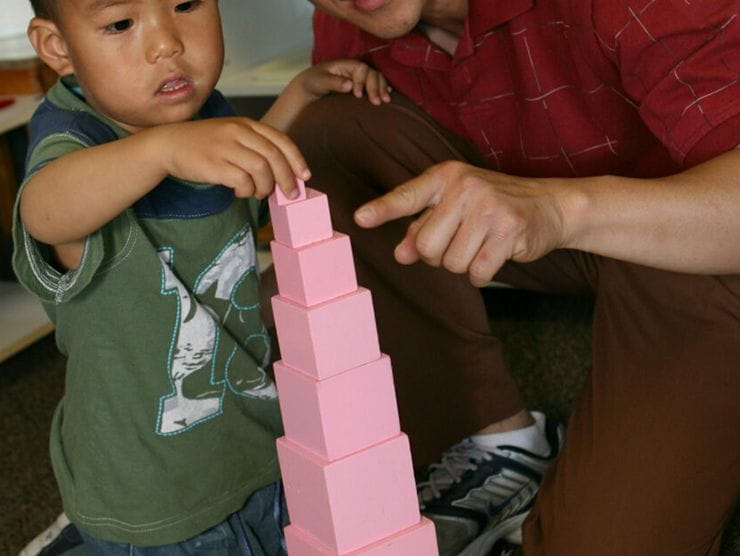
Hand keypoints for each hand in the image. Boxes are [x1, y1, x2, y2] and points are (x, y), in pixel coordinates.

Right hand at [156, 117, 309, 198]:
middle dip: (287, 179)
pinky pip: (242, 181)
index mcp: (246, 124)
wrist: (168, 144)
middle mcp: (238, 131)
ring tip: (258, 192)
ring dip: (265, 187)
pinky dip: (246, 191)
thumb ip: (256, 148)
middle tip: (290, 194)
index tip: (305, 176)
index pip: (281, 140)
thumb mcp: (232, 136)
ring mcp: (225, 146)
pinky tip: (239, 191)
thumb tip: (283, 174)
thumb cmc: (204, 144)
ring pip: (261, 170)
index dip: (297, 160)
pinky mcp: (215, 164)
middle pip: (274, 157)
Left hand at [299, 59, 391, 105]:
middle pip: (373, 74)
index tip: (357, 95)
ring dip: (382, 89)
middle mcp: (356, 70)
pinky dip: (382, 92)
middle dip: (376, 87)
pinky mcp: (362, 87)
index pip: (362, 69)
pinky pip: (376, 87)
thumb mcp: (320, 82)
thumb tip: (350, 84)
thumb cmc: (313, 82)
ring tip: (386, 102)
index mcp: (347, 64)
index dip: (362, 81)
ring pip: (377, 79)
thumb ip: (333, 82)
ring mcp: (360, 78)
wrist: (310, 89)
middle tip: (377, 102)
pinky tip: (386, 100)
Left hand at [353, 161, 567, 286]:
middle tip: (459, 242)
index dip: (382, 209)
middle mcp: (465, 187)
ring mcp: (488, 208)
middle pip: (426, 247)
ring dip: (463, 265)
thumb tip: (401, 254)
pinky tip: (494, 256)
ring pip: (451, 263)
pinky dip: (482, 275)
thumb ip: (423, 227)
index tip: (359, 218)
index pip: (407, 196)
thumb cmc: (493, 206)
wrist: (550, 205)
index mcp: (446, 177)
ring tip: (480, 244)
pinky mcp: (508, 231)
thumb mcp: (455, 207)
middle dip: (438, 256)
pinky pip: (476, 274)